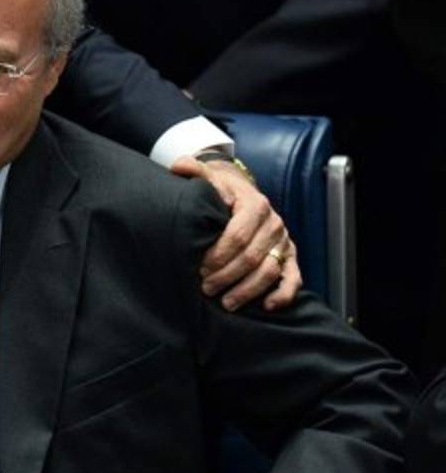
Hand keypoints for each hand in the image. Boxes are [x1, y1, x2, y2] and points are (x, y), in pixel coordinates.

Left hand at [170, 156, 301, 311]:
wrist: (240, 191)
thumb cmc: (220, 189)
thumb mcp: (208, 177)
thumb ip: (193, 171)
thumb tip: (178, 166)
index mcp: (255, 204)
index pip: (237, 236)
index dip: (218, 256)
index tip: (199, 268)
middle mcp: (274, 223)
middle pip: (252, 257)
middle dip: (227, 276)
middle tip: (206, 289)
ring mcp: (284, 241)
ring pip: (270, 270)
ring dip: (248, 290)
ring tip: (226, 302)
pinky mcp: (290, 255)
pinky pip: (293, 278)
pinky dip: (283, 294)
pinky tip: (266, 306)